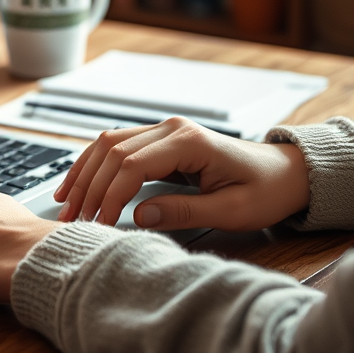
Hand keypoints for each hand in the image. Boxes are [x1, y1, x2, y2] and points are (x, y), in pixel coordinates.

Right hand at [53, 117, 310, 231]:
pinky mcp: (160, 141)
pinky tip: (79, 183)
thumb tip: (138, 216)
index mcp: (189, 141)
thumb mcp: (231, 212)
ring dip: (84, 173)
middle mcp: (171, 128)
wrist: (286, 173)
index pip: (132, 165)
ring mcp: (164, 131)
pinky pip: (116, 147)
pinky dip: (94, 165)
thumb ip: (184, 213)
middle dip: (88, 187)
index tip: (98, 223)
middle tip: (72, 220)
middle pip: (112, 152)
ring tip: (66, 203)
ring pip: (108, 144)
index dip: (109, 196)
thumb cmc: (265, 191)